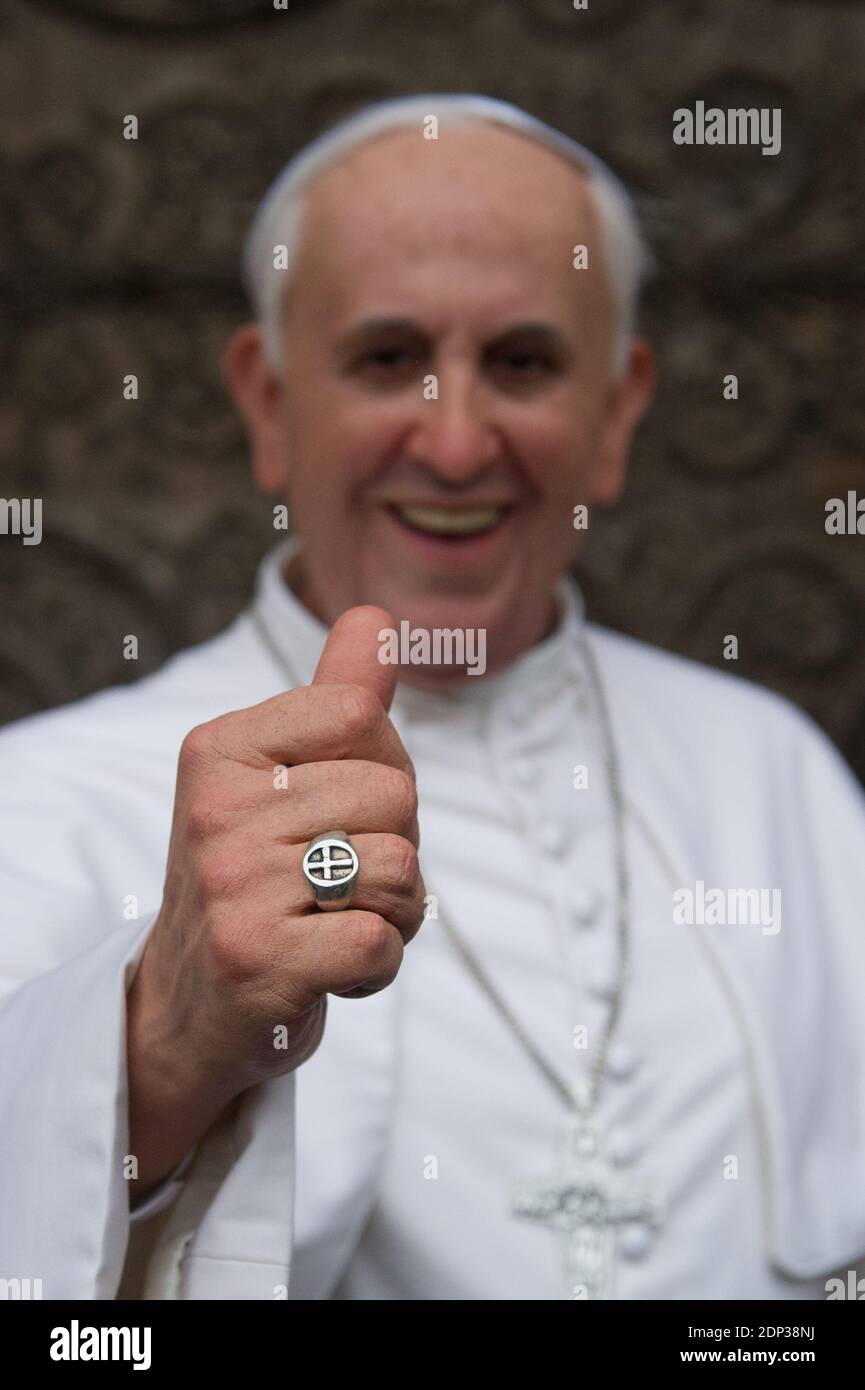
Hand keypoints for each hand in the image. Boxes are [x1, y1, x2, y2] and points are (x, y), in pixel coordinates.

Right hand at [127, 605, 424, 1193]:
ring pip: (402, 868)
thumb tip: (377, 616)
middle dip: (394, 846)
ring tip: (335, 921)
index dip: (382, 768)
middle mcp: (217, 808)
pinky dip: (378, 966)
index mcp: (220, 748)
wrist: (189, 1007)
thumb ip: (333, 699)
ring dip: (394, 911)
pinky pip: (383, 941)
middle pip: (395, 795)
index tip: (337, 812)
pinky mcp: (260, 959)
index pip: (362, 713)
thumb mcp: (277, 781)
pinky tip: (330, 969)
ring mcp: (233, 884)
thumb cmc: (255, 879)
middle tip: (336, 882)